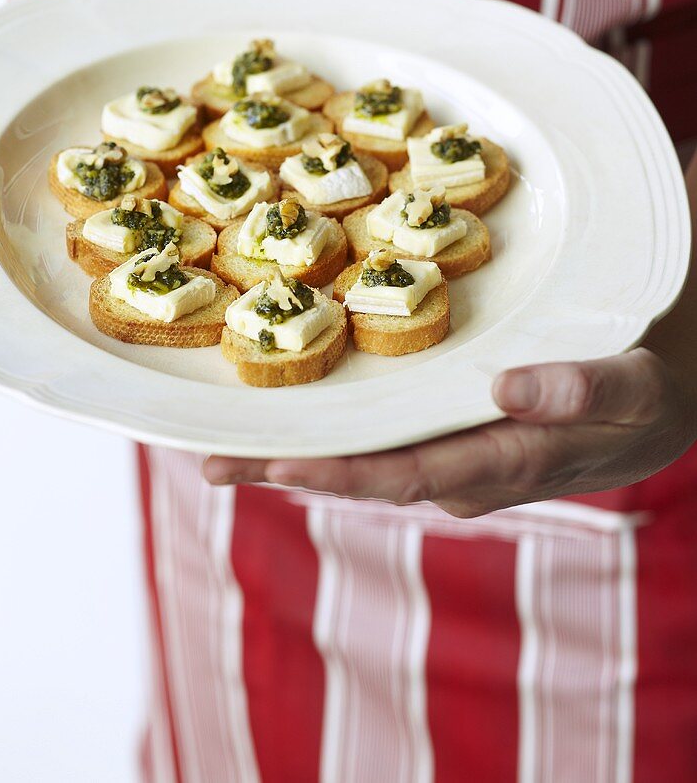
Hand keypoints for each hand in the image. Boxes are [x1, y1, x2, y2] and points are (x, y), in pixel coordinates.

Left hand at [203, 347, 696, 516]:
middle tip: (209, 463)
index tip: (270, 462)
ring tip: (224, 451)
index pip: (404, 474)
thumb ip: (582, 390)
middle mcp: (465, 469)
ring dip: (295, 456)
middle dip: (286, 472)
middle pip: (362, 475)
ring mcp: (452, 457)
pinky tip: (291, 423)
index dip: (334, 471)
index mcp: (502, 461)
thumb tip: (508, 388)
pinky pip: (381, 443)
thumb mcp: (633, 388)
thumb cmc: (646, 396)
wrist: (655, 411)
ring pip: (363, 461)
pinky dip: (331, 436)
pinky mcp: (448, 438)